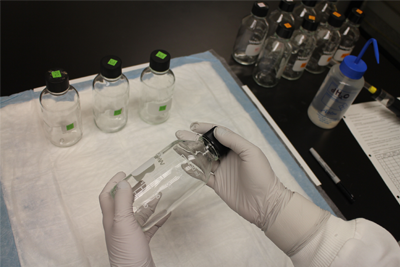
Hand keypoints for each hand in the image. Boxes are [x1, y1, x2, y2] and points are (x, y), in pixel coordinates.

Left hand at [99, 172, 169, 266]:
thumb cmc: (127, 251)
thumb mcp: (122, 222)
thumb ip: (122, 201)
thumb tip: (122, 182)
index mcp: (111, 218)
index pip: (107, 196)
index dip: (113, 183)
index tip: (124, 173)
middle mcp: (119, 225)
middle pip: (123, 203)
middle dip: (132, 190)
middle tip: (143, 180)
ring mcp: (130, 234)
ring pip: (138, 213)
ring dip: (146, 202)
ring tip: (157, 193)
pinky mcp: (141, 241)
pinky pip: (150, 226)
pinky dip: (157, 218)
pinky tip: (166, 213)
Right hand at [175, 122, 291, 230]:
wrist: (265, 204)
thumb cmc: (262, 176)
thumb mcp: (250, 153)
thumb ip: (234, 141)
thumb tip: (217, 130)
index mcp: (237, 148)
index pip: (219, 135)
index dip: (206, 129)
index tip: (193, 126)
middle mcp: (228, 158)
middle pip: (207, 146)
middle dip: (193, 140)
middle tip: (179, 135)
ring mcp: (222, 171)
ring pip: (203, 160)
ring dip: (191, 153)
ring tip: (178, 148)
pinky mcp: (218, 185)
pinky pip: (203, 176)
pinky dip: (193, 171)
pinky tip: (184, 166)